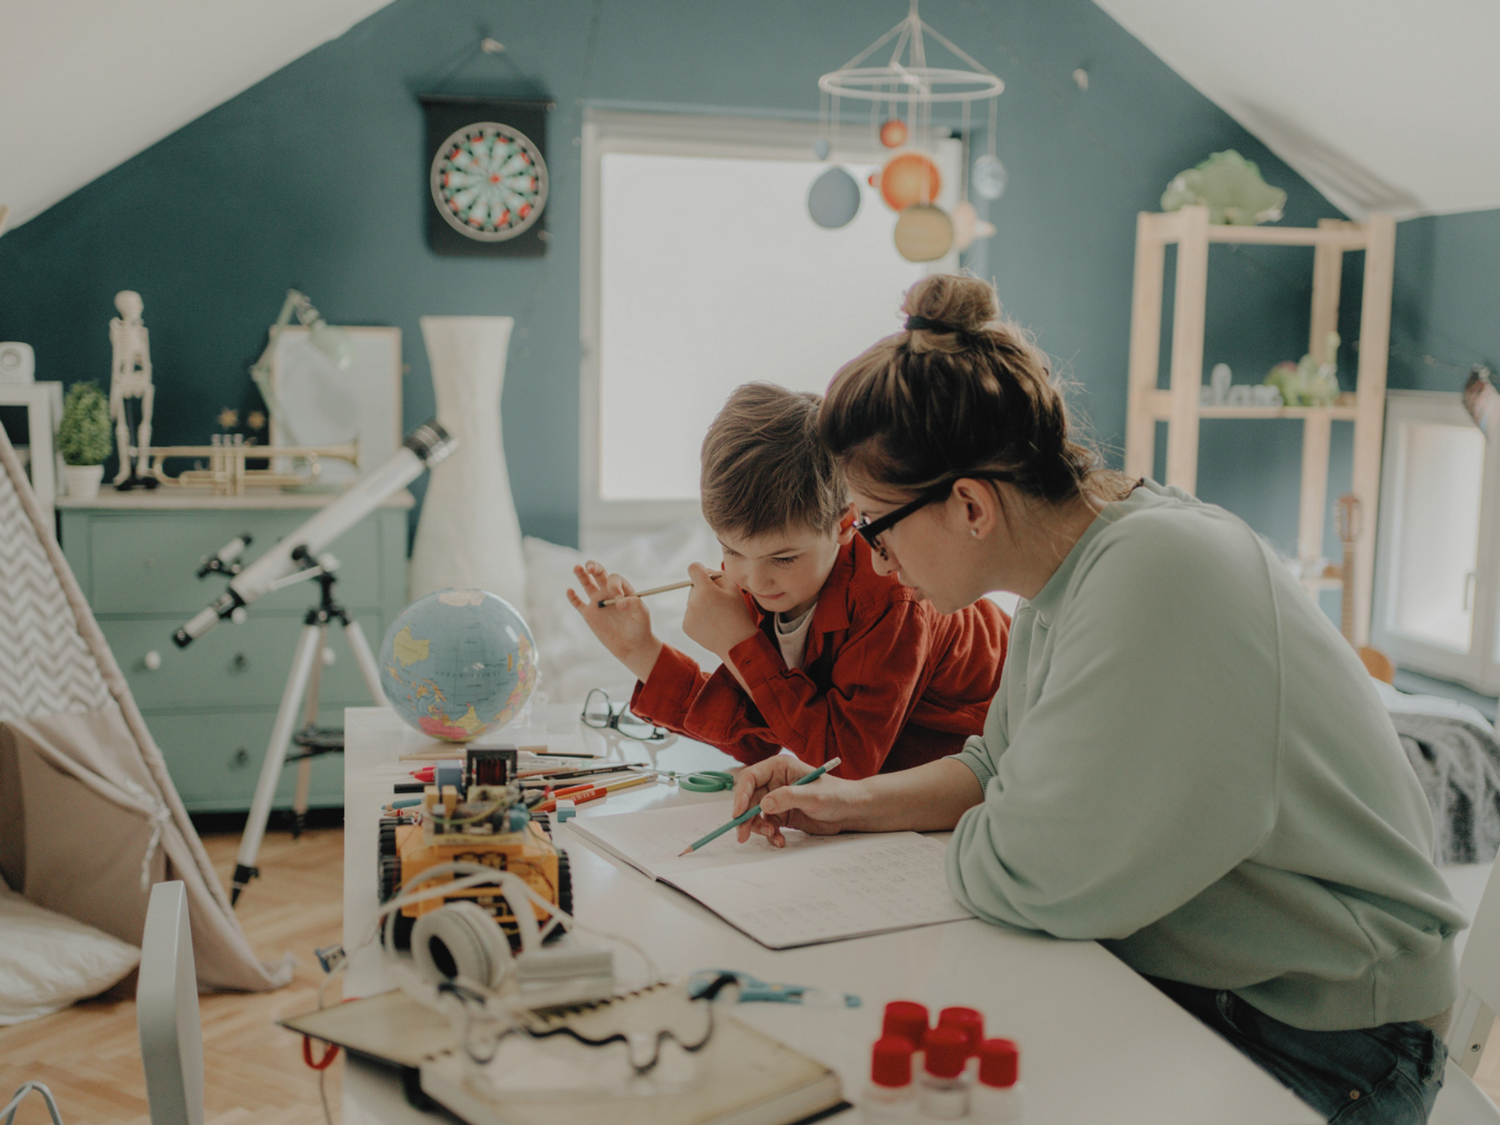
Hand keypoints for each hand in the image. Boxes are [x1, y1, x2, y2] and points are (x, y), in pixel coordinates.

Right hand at [565, 562, 662, 682]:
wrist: (632, 646)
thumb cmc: (640, 628)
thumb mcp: (642, 615)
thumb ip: (634, 604)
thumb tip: (619, 602)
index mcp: (623, 589)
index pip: (615, 579)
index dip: (615, 586)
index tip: (619, 601)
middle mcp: (609, 593)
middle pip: (600, 573)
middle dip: (594, 567)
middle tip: (591, 568)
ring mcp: (598, 603)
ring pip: (587, 584)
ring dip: (581, 575)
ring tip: (578, 567)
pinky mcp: (589, 615)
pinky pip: (578, 604)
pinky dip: (573, 598)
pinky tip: (570, 591)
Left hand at [681, 563, 758, 659]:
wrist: (737, 643)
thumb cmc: (738, 614)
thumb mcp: (734, 589)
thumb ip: (718, 575)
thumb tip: (704, 571)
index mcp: (706, 590)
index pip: (693, 568)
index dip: (700, 569)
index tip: (705, 575)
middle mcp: (693, 601)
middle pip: (693, 587)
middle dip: (704, 590)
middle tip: (719, 602)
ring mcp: (688, 615)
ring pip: (692, 601)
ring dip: (701, 604)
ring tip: (717, 616)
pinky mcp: (686, 626)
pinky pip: (691, 614)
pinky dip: (699, 617)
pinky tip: (712, 624)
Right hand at [730, 756, 866, 847]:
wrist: (851, 811)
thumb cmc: (837, 795)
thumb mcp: (813, 795)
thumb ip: (788, 797)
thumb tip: (764, 805)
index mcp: (779, 768)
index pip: (750, 778)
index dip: (741, 795)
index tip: (739, 813)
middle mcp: (775, 782)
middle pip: (748, 799)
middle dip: (746, 818)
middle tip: (743, 835)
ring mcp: (777, 800)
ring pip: (755, 815)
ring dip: (759, 828)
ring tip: (773, 835)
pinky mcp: (782, 815)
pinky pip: (767, 826)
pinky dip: (770, 835)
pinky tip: (780, 841)